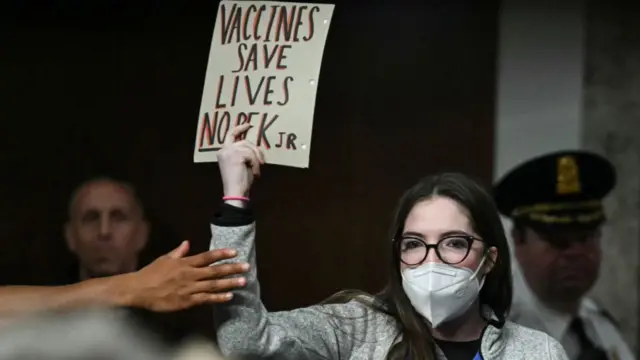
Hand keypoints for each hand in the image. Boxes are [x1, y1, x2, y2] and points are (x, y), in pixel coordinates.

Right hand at [125, 241, 248, 311]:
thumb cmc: (151, 273)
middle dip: (232, 269)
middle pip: (215, 271)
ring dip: (229, 283)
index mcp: (185, 263)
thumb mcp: (165, 259)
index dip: (222, 254)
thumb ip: (179, 252)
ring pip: (213, 285)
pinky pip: (205, 299)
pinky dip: (218, 298)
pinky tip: (229, 297)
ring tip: (243, 282)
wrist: (138, 290)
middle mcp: (190, 275)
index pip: (207, 257)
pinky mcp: (187, 301)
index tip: (235, 252)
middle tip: (247, 267)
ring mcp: (189, 289)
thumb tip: (188, 242)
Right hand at [217, 123, 264, 196]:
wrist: (235, 192)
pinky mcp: (236, 154)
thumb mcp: (241, 164)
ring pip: (249, 148)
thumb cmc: (240, 182)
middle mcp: (224, 150)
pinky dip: (256, 164)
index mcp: (223, 152)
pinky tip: (255, 173)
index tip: (249, 125)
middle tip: (262, 161)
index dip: (239, 128)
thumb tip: (254, 146)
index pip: (230, 135)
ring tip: (256, 171)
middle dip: (255, 150)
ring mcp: (229, 151)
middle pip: (244, 141)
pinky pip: (251, 154)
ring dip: (256, 159)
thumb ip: (243, 154)